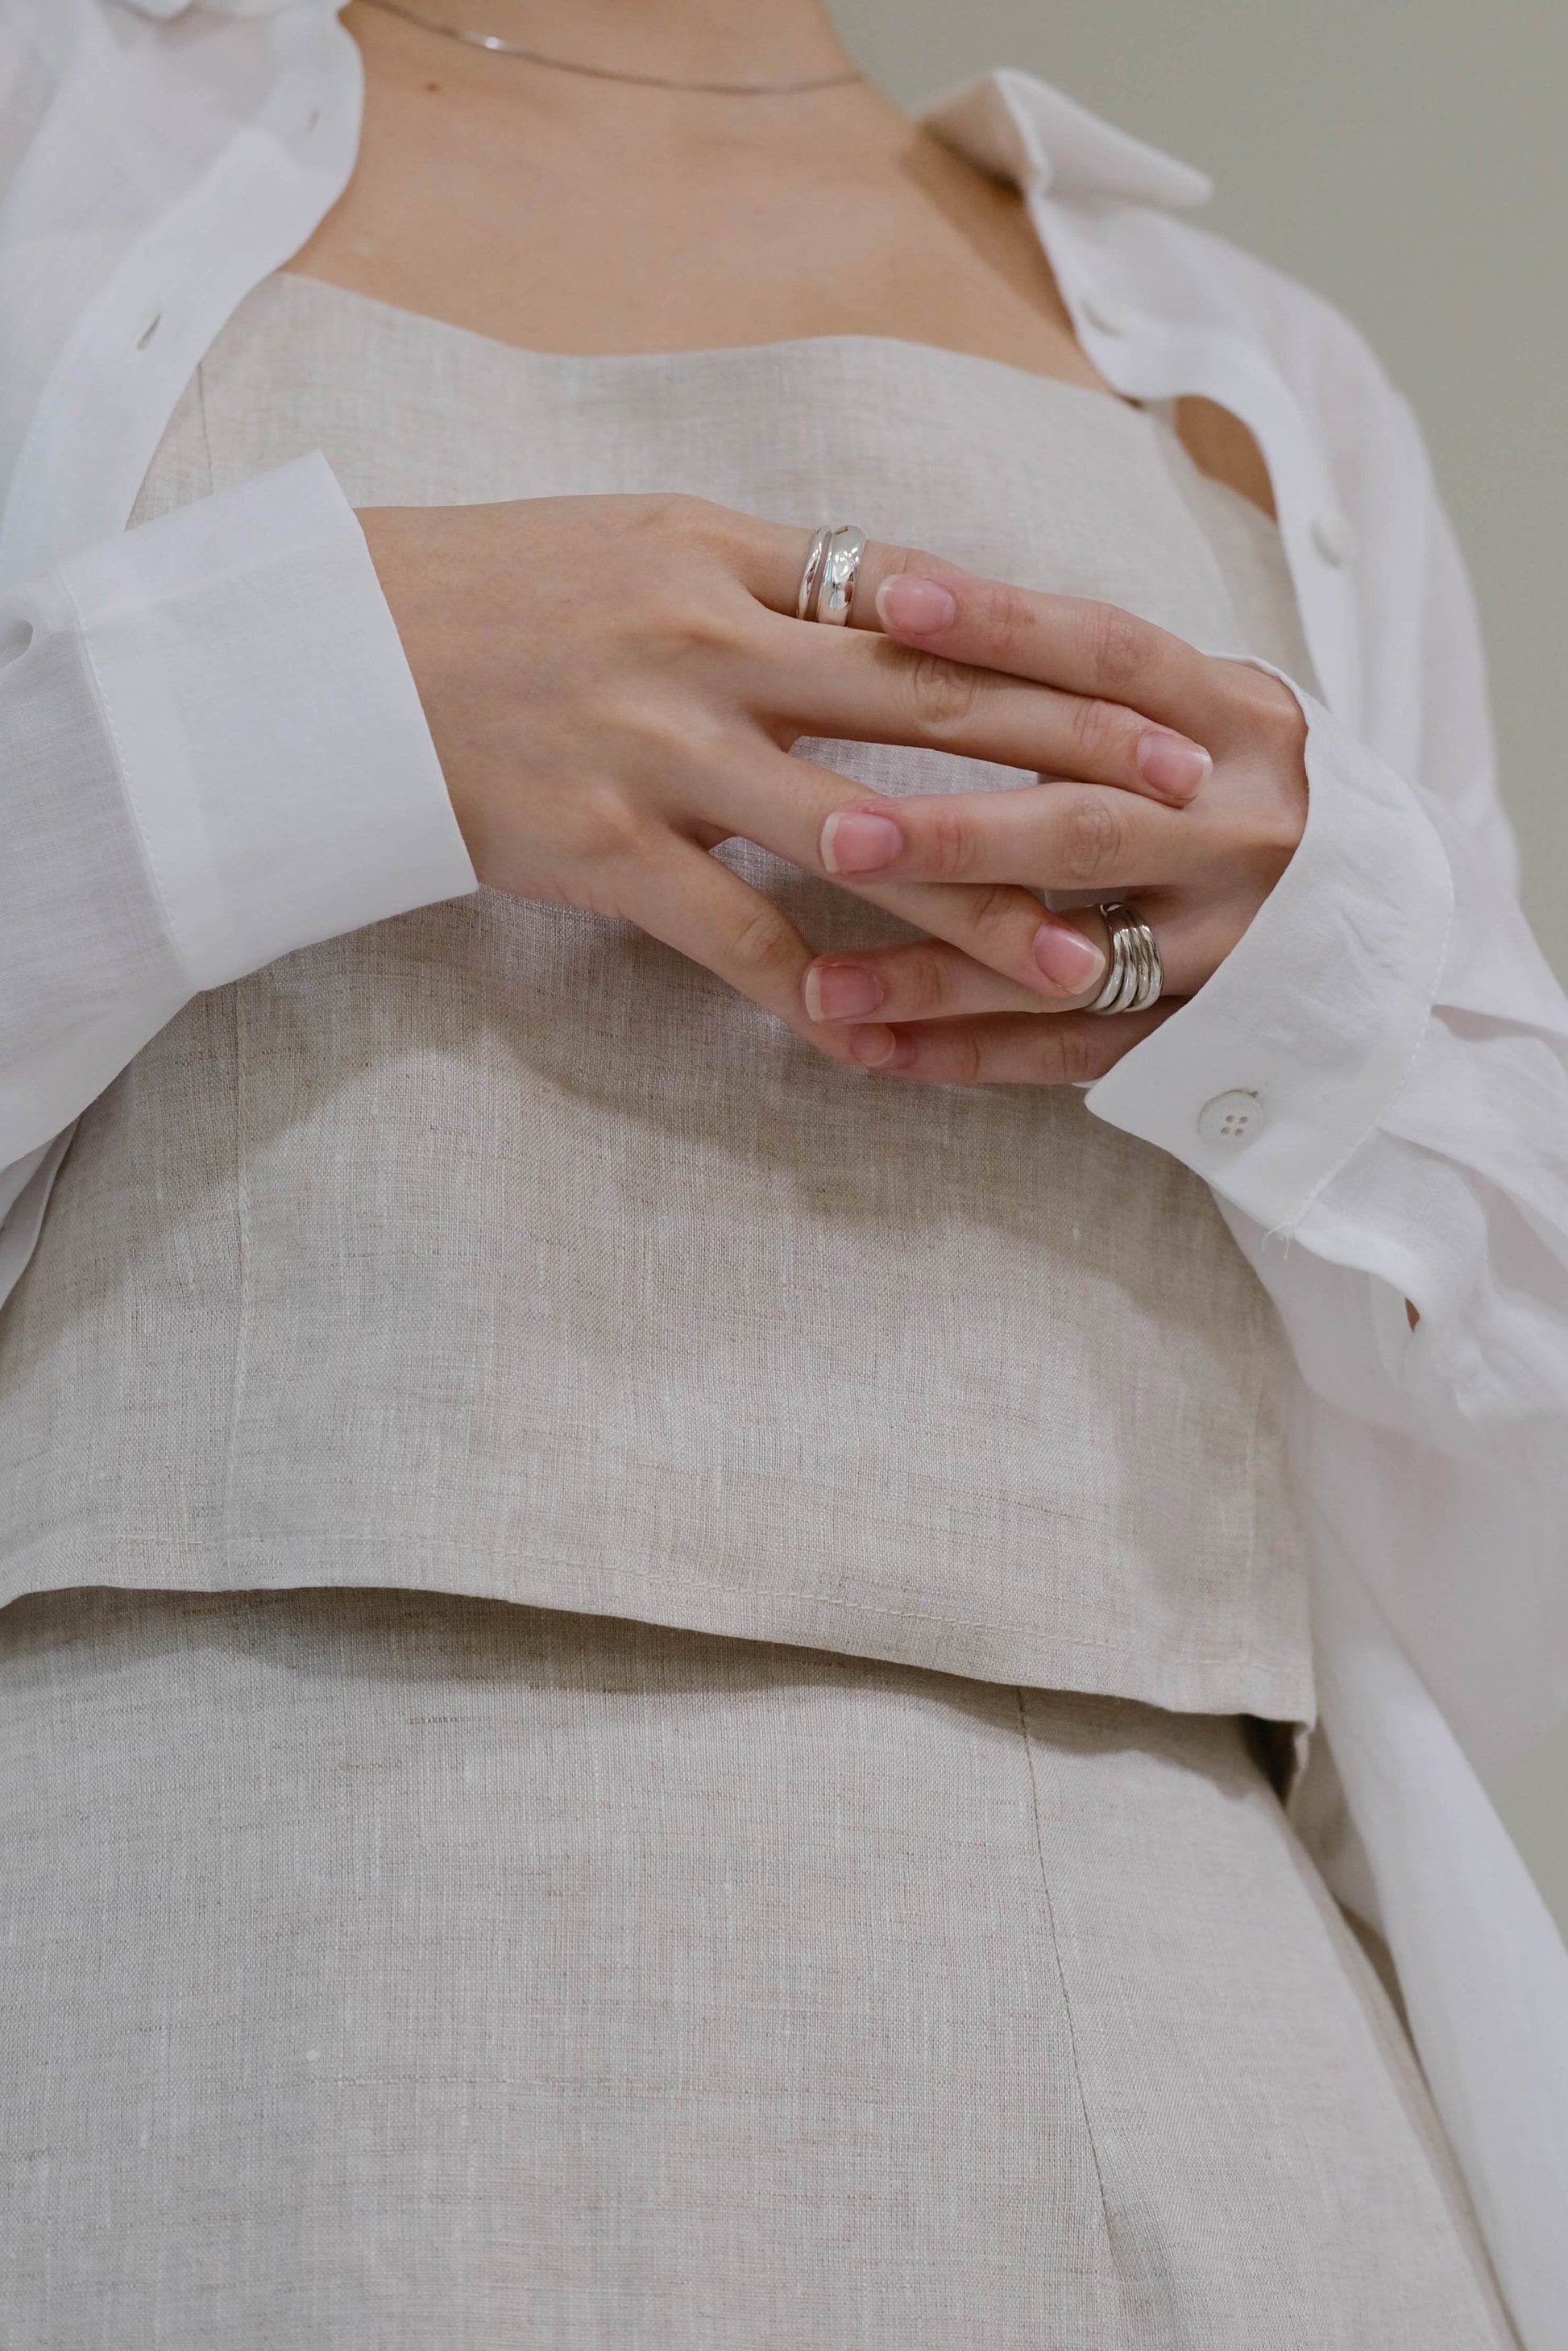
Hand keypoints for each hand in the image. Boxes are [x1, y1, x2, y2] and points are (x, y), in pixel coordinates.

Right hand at [357, 495, 1215, 1060]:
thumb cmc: (491, 592)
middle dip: (1071, 751)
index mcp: (730, 553)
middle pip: (928, 699)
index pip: (930, 601)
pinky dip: (806, 993)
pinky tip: (874, 1045)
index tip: (1164, 683)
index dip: (1055, 647)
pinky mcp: (597, 845)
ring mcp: (655, 746)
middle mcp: (709, 639)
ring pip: (852, 834)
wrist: (326, 650)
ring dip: (971, 908)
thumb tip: (899, 605)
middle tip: (1184, 798)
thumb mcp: (639, 543)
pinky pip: (728, 934)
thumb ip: (770, 577)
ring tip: (1073, 962)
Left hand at [798, 569, 1309, 1081]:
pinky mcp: (1205, 1029)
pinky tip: (877, 1055)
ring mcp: (1228, 939)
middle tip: (832, 838)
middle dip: (952, 836)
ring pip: (1070, 959)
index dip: (999, 625)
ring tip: (820, 988)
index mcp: (1235, 719)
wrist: (1392, 911)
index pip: (1108, 656)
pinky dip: (973, 1056)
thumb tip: (901, 608)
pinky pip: (1076, 1053)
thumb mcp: (1196, 709)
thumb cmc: (1234, 782)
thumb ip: (1082, 680)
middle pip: (1083, 824)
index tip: (883, 598)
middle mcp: (1240, 828)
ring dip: (937, 976)